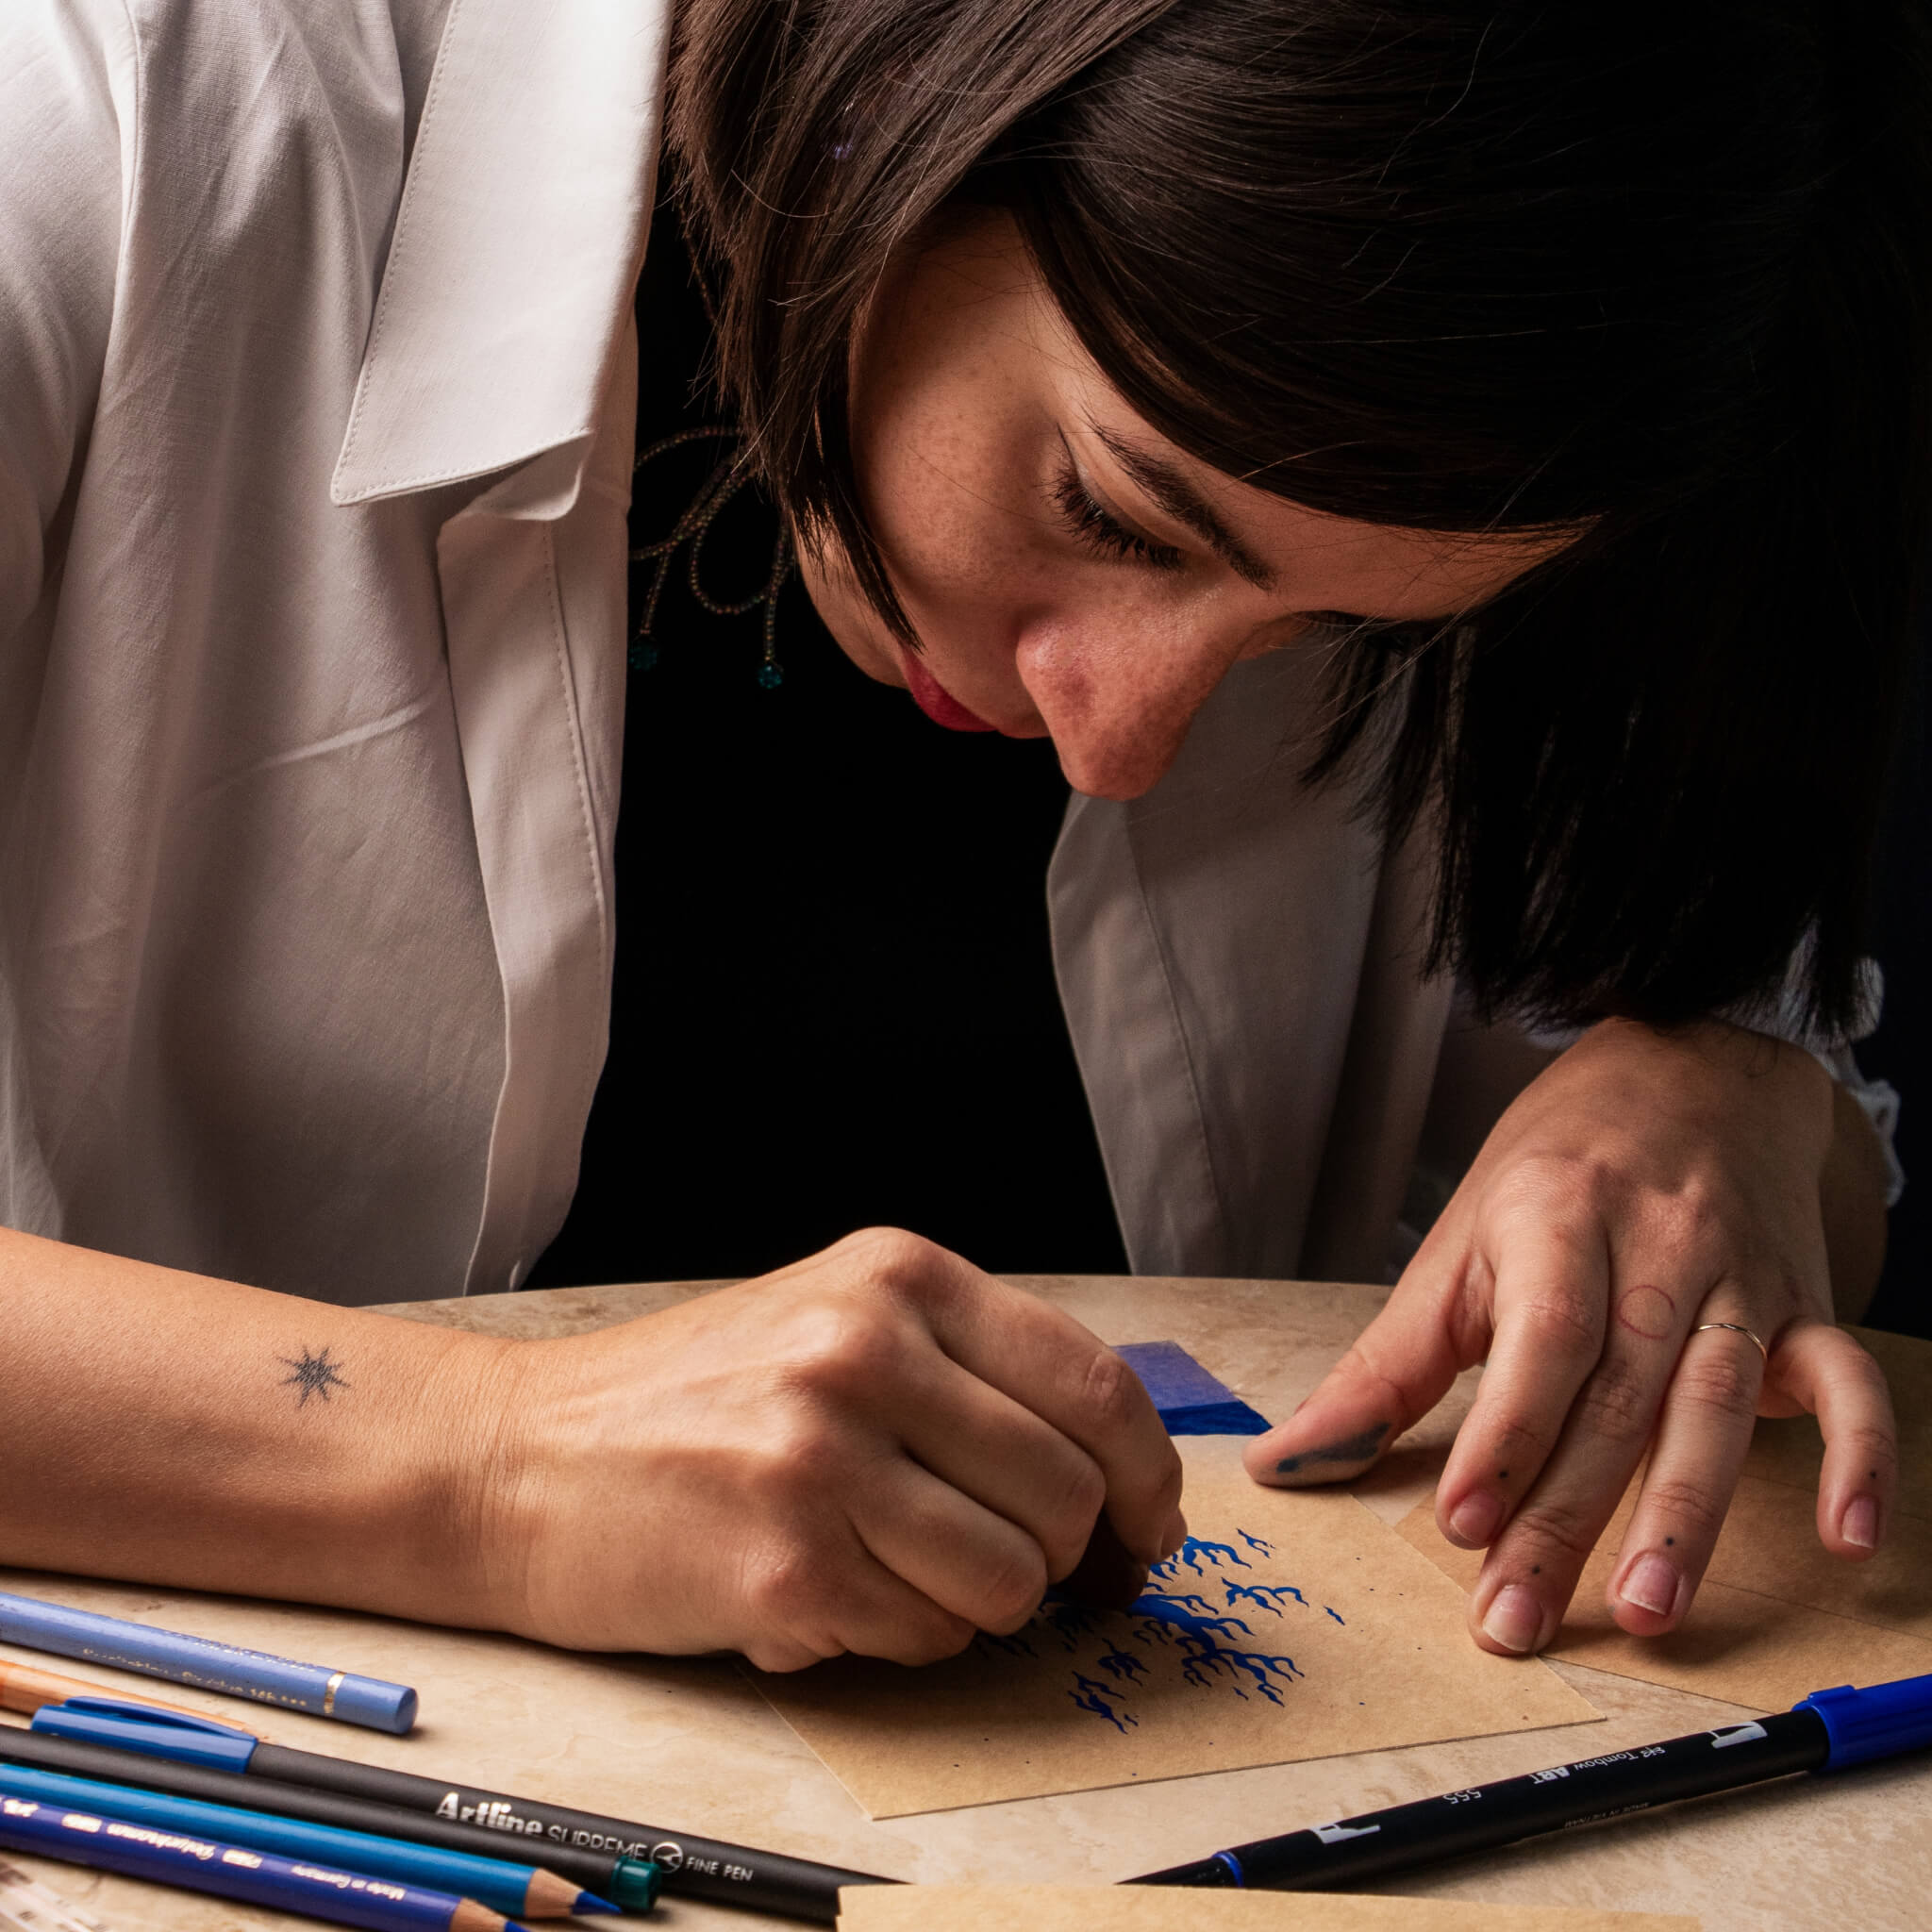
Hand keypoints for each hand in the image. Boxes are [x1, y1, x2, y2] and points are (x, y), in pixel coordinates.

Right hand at [480, 1229, 1185, 1669]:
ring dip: (980, 1606)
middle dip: (1067, 1557)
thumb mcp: (835, 1319)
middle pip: (1068, 1491)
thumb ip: (967, 1369)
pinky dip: (902, 1638)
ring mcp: (821, 1457)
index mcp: (897, 1276)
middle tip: (1027, 1575)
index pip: (1094, 1383)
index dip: (1148, 1475)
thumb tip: (1116, 1473)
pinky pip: (926, 1637)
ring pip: (1010, 1581)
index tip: (1146, 1528)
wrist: (521, 1458)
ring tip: (904, 1576)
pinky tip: (832, 1596)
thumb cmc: (694, 1399)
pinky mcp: (782, 1567)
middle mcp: (865, 1350)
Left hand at [1244, 1018, 1896, 1653]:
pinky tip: (1848, 1538)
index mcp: (1557, 1221)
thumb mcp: (1457, 1243)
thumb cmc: (1556, 1170)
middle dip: (1565, 1516)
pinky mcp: (1805, 1309)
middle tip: (1516, 1618)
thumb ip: (1384, 1364)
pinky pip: (1848, 1383)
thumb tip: (1283, 1461)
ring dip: (1685, 1514)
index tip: (1463, 1523)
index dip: (1505, 1433)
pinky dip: (1859, 1458)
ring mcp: (1739, 1282)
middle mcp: (1656, 1250)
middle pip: (1615, 1396)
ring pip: (1716, 1404)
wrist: (1689, 1069)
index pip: (1542, 1337)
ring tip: (1646, 1611)